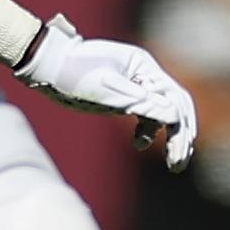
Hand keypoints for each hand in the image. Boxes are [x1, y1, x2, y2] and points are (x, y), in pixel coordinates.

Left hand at [14, 15, 199, 170]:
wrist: (48, 65)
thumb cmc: (73, 72)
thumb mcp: (107, 90)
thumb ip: (140, 102)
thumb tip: (174, 115)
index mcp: (143, 65)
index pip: (174, 97)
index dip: (181, 125)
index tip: (179, 150)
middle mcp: (144, 74)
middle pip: (174, 105)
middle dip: (180, 134)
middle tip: (178, 163)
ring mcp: (135, 85)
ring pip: (162, 112)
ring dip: (168, 136)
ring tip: (172, 163)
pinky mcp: (123, 96)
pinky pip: (145, 114)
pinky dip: (147, 131)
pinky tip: (138, 145)